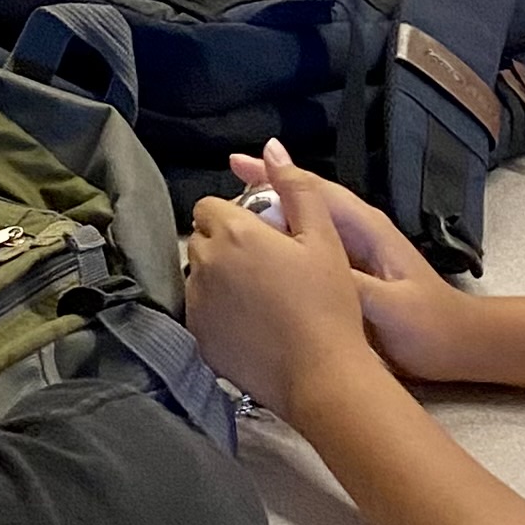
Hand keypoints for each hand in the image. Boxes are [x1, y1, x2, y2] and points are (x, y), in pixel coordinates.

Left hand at [186, 157, 394, 424]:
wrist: (321, 375)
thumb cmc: (328, 304)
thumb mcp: (323, 239)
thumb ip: (297, 189)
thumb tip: (272, 149)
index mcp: (232, 232)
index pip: (211, 206)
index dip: (238, 216)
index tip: (266, 236)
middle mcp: (203, 263)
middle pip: (203, 239)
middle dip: (227, 245)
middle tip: (268, 267)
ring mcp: (196, 302)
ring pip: (200, 276)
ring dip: (221, 278)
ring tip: (263, 299)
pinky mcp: (197, 337)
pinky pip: (201, 311)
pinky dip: (219, 312)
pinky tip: (253, 326)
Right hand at [226, 144, 470, 382]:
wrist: (457, 347)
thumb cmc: (426, 325)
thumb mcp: (387, 306)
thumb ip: (350, 282)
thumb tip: (305, 263)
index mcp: (366, 229)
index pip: (315, 191)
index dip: (277, 174)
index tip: (238, 163)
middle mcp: (357, 232)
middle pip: (305, 198)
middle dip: (264, 185)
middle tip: (223, 183)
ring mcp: (352, 251)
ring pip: (303, 221)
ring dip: (268, 212)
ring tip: (228, 213)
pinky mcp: (347, 271)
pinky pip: (306, 246)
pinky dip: (279, 240)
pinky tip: (257, 250)